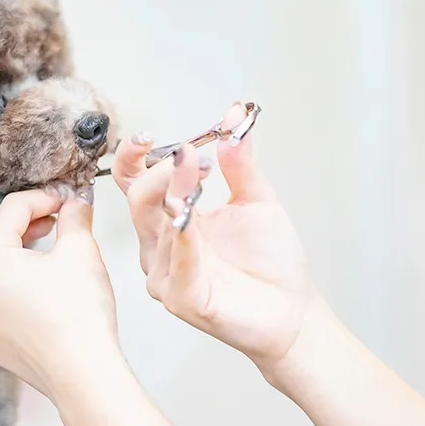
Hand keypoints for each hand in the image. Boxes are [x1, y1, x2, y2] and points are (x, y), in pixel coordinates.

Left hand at [0, 187, 119, 400]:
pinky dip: (5, 282)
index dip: (42, 198)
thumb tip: (75, 203)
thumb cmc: (79, 311)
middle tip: (53, 219)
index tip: (65, 201)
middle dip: (22, 222)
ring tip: (39, 250)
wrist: (81, 371)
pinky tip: (34, 286)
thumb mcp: (81, 251)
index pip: (11, 210)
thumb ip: (74, 217)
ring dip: (8, 250)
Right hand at [112, 103, 324, 376]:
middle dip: (160, 171)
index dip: (131, 158)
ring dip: (174, 193)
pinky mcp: (182, 299)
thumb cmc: (270, 261)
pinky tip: (189, 218)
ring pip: (154, 226)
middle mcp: (160, 245)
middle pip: (138, 200)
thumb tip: (234, 116)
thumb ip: (240, 161)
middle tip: (192, 155)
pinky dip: (182, 239)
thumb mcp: (256, 199)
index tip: (146, 136)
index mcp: (171, 217)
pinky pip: (175, 264)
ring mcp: (166, 274)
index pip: (133, 183)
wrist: (293, 309)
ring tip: (201, 174)